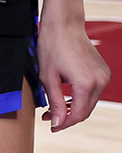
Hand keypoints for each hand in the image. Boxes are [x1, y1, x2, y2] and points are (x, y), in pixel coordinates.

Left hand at [37, 15, 109, 131]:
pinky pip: (93, 92)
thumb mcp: (48, 78)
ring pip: (90, 102)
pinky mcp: (103, 72)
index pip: (78, 114)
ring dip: (74, 108)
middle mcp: (100, 81)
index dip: (64, 123)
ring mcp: (104, 76)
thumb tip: (57, 123)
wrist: (64, 25)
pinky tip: (66, 98)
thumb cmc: (52, 48)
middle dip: (67, 117)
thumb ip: (55, 103)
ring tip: (54, 109)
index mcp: (86, 84)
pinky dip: (80, 97)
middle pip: (86, 110)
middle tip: (48, 118)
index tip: (51, 127)